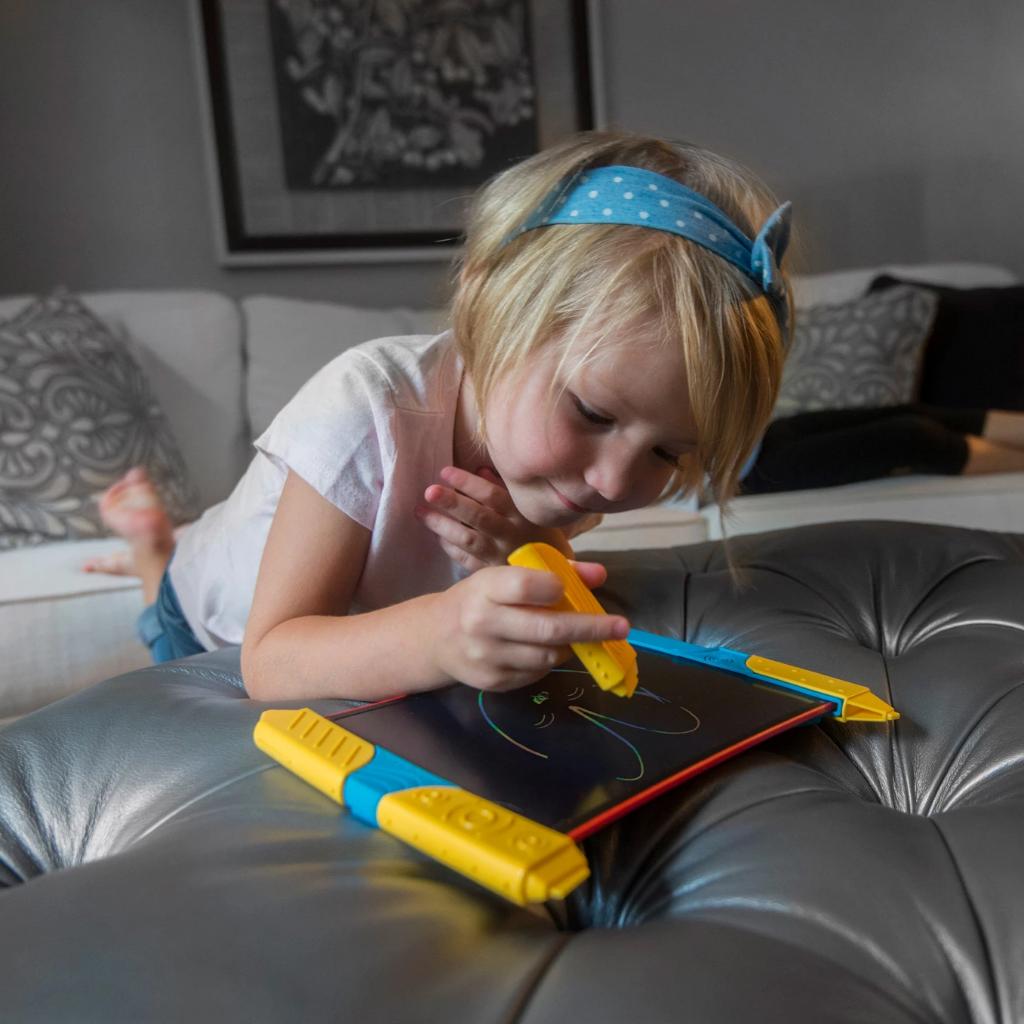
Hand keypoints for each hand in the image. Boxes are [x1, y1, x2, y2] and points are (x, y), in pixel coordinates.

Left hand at [416, 465, 583, 571]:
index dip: (469, 483)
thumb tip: (479, 469)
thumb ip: (504, 490)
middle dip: (453, 503)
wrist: (555, 575)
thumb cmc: (539, 534)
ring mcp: (500, 557)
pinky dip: (451, 547)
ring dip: (442, 525)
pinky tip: (437, 535)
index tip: (445, 472)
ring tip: (421, 512)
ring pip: (468, 539)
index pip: (493, 496)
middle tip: (429, 491)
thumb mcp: (528, 509)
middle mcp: (511, 535)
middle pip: (479, 517)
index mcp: (522, 515)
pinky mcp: (491, 574)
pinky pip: (466, 560)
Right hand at [430, 561, 629, 691]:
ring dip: (569, 646)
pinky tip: (545, 648)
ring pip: (547, 655)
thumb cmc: (479, 599)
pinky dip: (549, 660)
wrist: (435, 637)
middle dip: (591, 628)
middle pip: (548, 628)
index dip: (555, 587)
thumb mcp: (505, 577)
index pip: (527, 586)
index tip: (570, 589)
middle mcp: (483, 623)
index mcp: (485, 589)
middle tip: (621, 626)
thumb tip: (599, 574)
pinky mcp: (493, 682)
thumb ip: (554, 572)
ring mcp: (487, 657)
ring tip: (575, 636)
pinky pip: (536, 673)